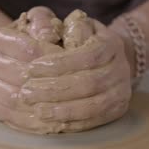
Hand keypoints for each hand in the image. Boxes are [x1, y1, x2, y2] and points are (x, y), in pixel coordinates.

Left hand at [0, 7, 131, 133]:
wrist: (111, 60)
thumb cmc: (85, 40)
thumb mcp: (78, 25)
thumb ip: (66, 28)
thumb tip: (47, 36)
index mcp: (111, 45)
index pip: (87, 56)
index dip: (59, 64)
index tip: (31, 68)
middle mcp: (121, 69)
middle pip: (89, 83)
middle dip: (55, 89)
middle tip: (26, 92)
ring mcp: (122, 92)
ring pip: (93, 106)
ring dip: (62, 110)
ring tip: (37, 110)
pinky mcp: (117, 111)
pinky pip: (94, 121)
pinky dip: (71, 123)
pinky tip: (51, 122)